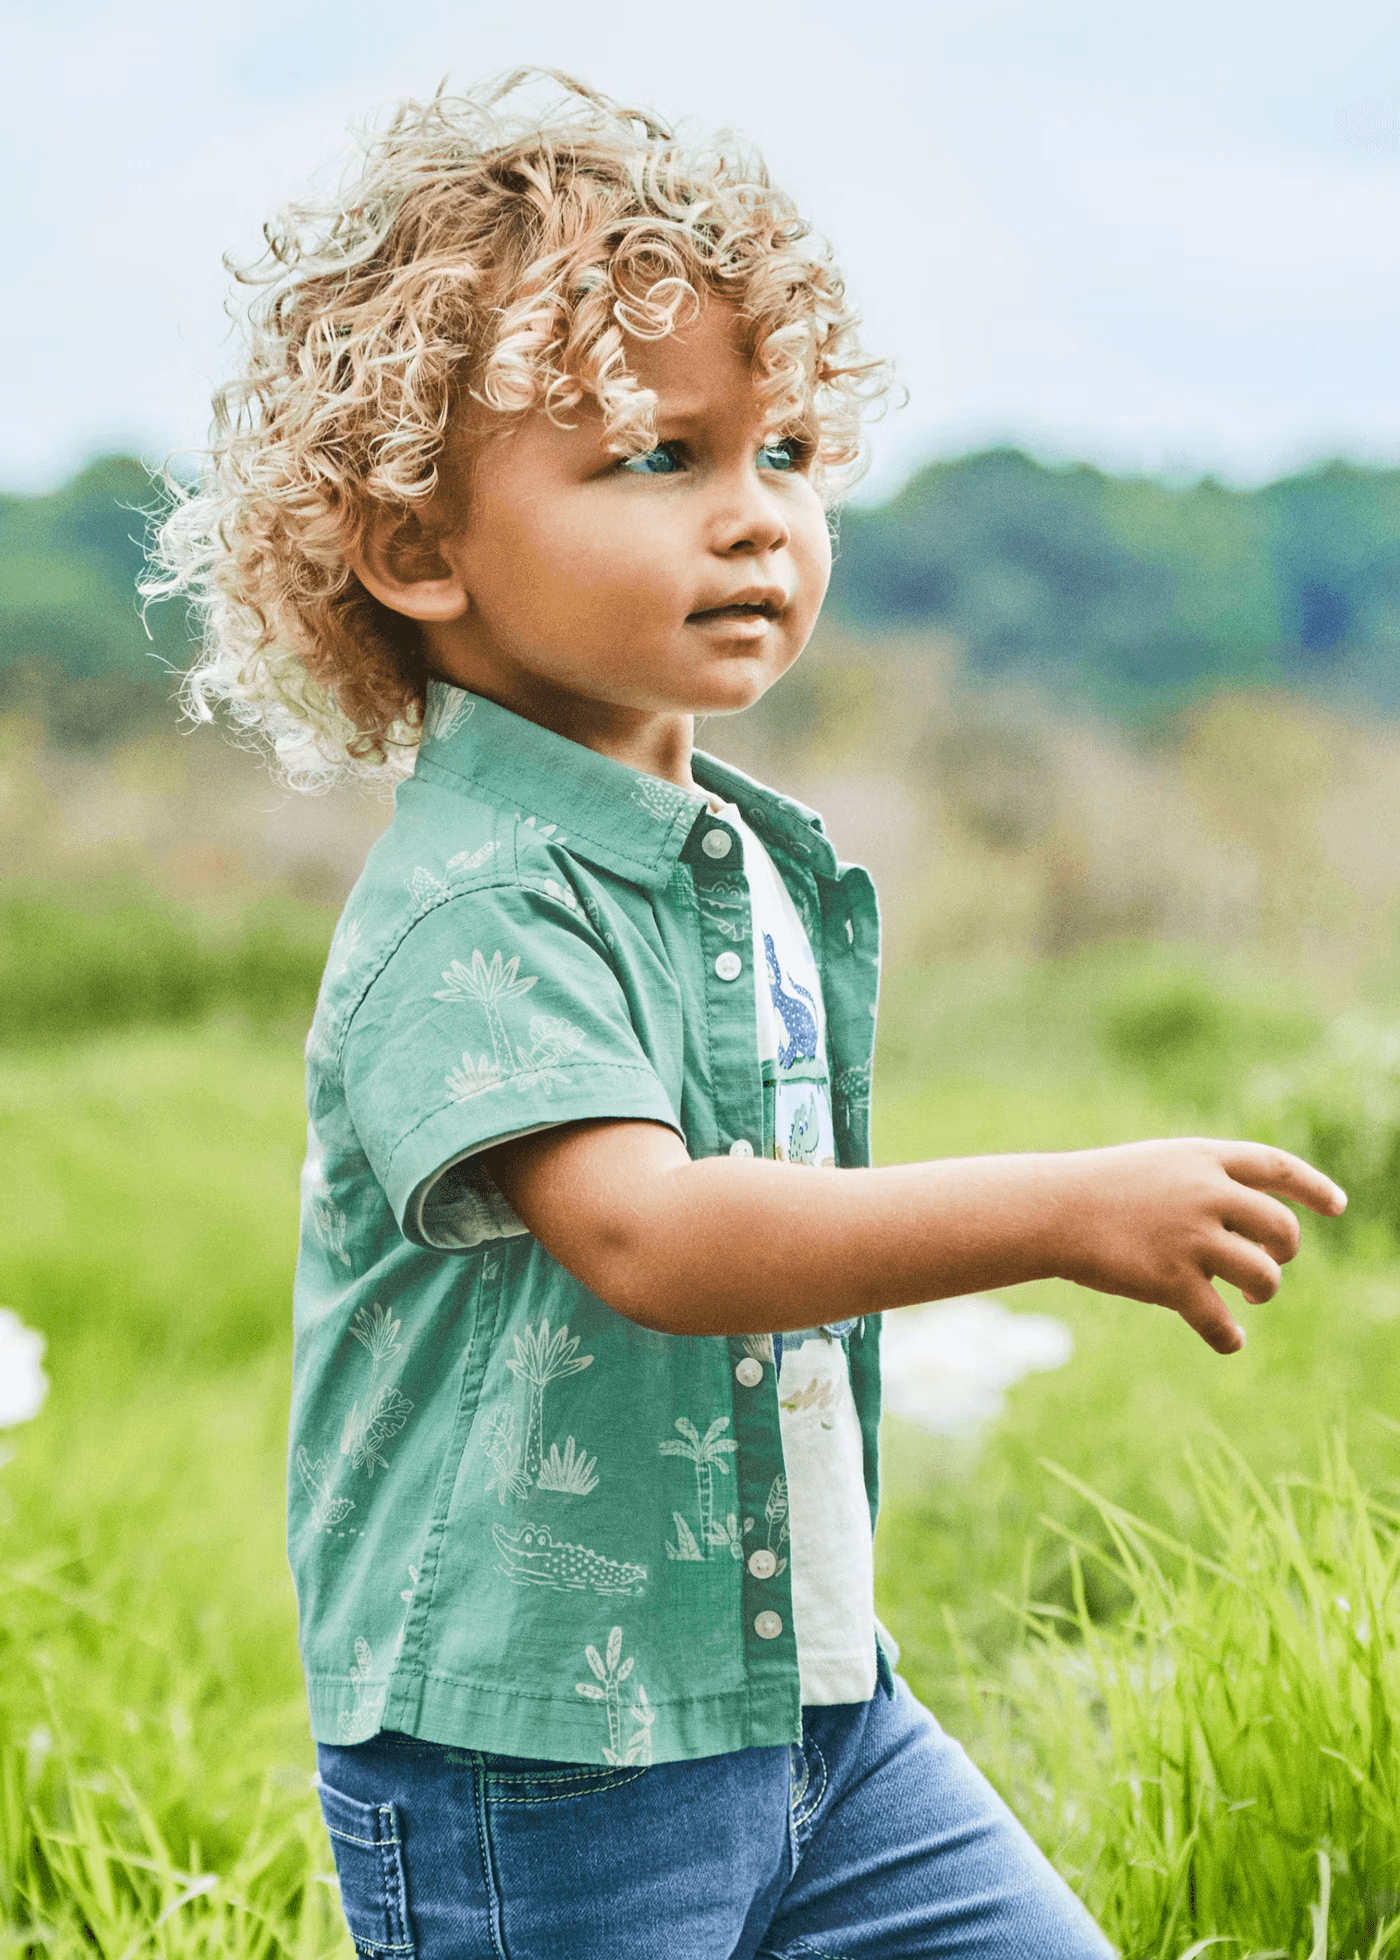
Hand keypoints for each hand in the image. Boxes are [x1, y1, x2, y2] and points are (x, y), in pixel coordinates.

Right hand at [1051, 1138, 1345, 1354]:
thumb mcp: (1158, 1167)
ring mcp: (1190, 1238)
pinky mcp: (1171, 1282)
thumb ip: (1207, 1182)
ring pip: (1263, 1275)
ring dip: (1263, 1291)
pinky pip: (1220, 1322)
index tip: (1337, 1206)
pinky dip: (1229, 1337)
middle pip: (1280, 1228)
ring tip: (1248, 1296)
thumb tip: (1258, 1223)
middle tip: (1265, 1267)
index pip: (1276, 1166)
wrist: (1049, 1211)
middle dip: (1282, 1251)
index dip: (1312, 1186)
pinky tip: (1228, 1340)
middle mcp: (1205, 1193)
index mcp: (1203, 1159)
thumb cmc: (1100, 1189)